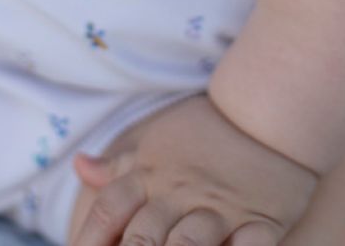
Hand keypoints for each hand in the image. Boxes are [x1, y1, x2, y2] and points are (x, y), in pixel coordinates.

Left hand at [71, 92, 318, 245]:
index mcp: (151, 176)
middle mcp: (180, 194)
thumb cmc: (205, 131)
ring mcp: (220, 209)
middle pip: (143, 237)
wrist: (265, 111)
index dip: (88, 239)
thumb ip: (118, 165)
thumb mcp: (155, 140)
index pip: (109, 209)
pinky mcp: (260, 221)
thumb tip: (80, 166)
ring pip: (189, 243)